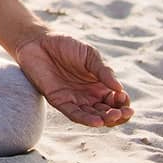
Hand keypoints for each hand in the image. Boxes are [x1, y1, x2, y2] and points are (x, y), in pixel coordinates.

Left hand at [13, 32, 133, 127]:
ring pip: (93, 117)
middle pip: (107, 113)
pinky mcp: (59, 100)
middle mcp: (89, 96)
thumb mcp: (89, 56)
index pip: (116, 101)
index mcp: (99, 85)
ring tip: (111, 116)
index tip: (124, 97)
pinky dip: (86, 119)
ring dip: (104, 120)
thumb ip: (103, 71)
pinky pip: (74, 114)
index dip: (123, 103)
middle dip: (117, 115)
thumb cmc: (66, 45)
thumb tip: (120, 88)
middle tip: (122, 112)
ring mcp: (74, 99)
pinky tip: (97, 121)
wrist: (38, 41)